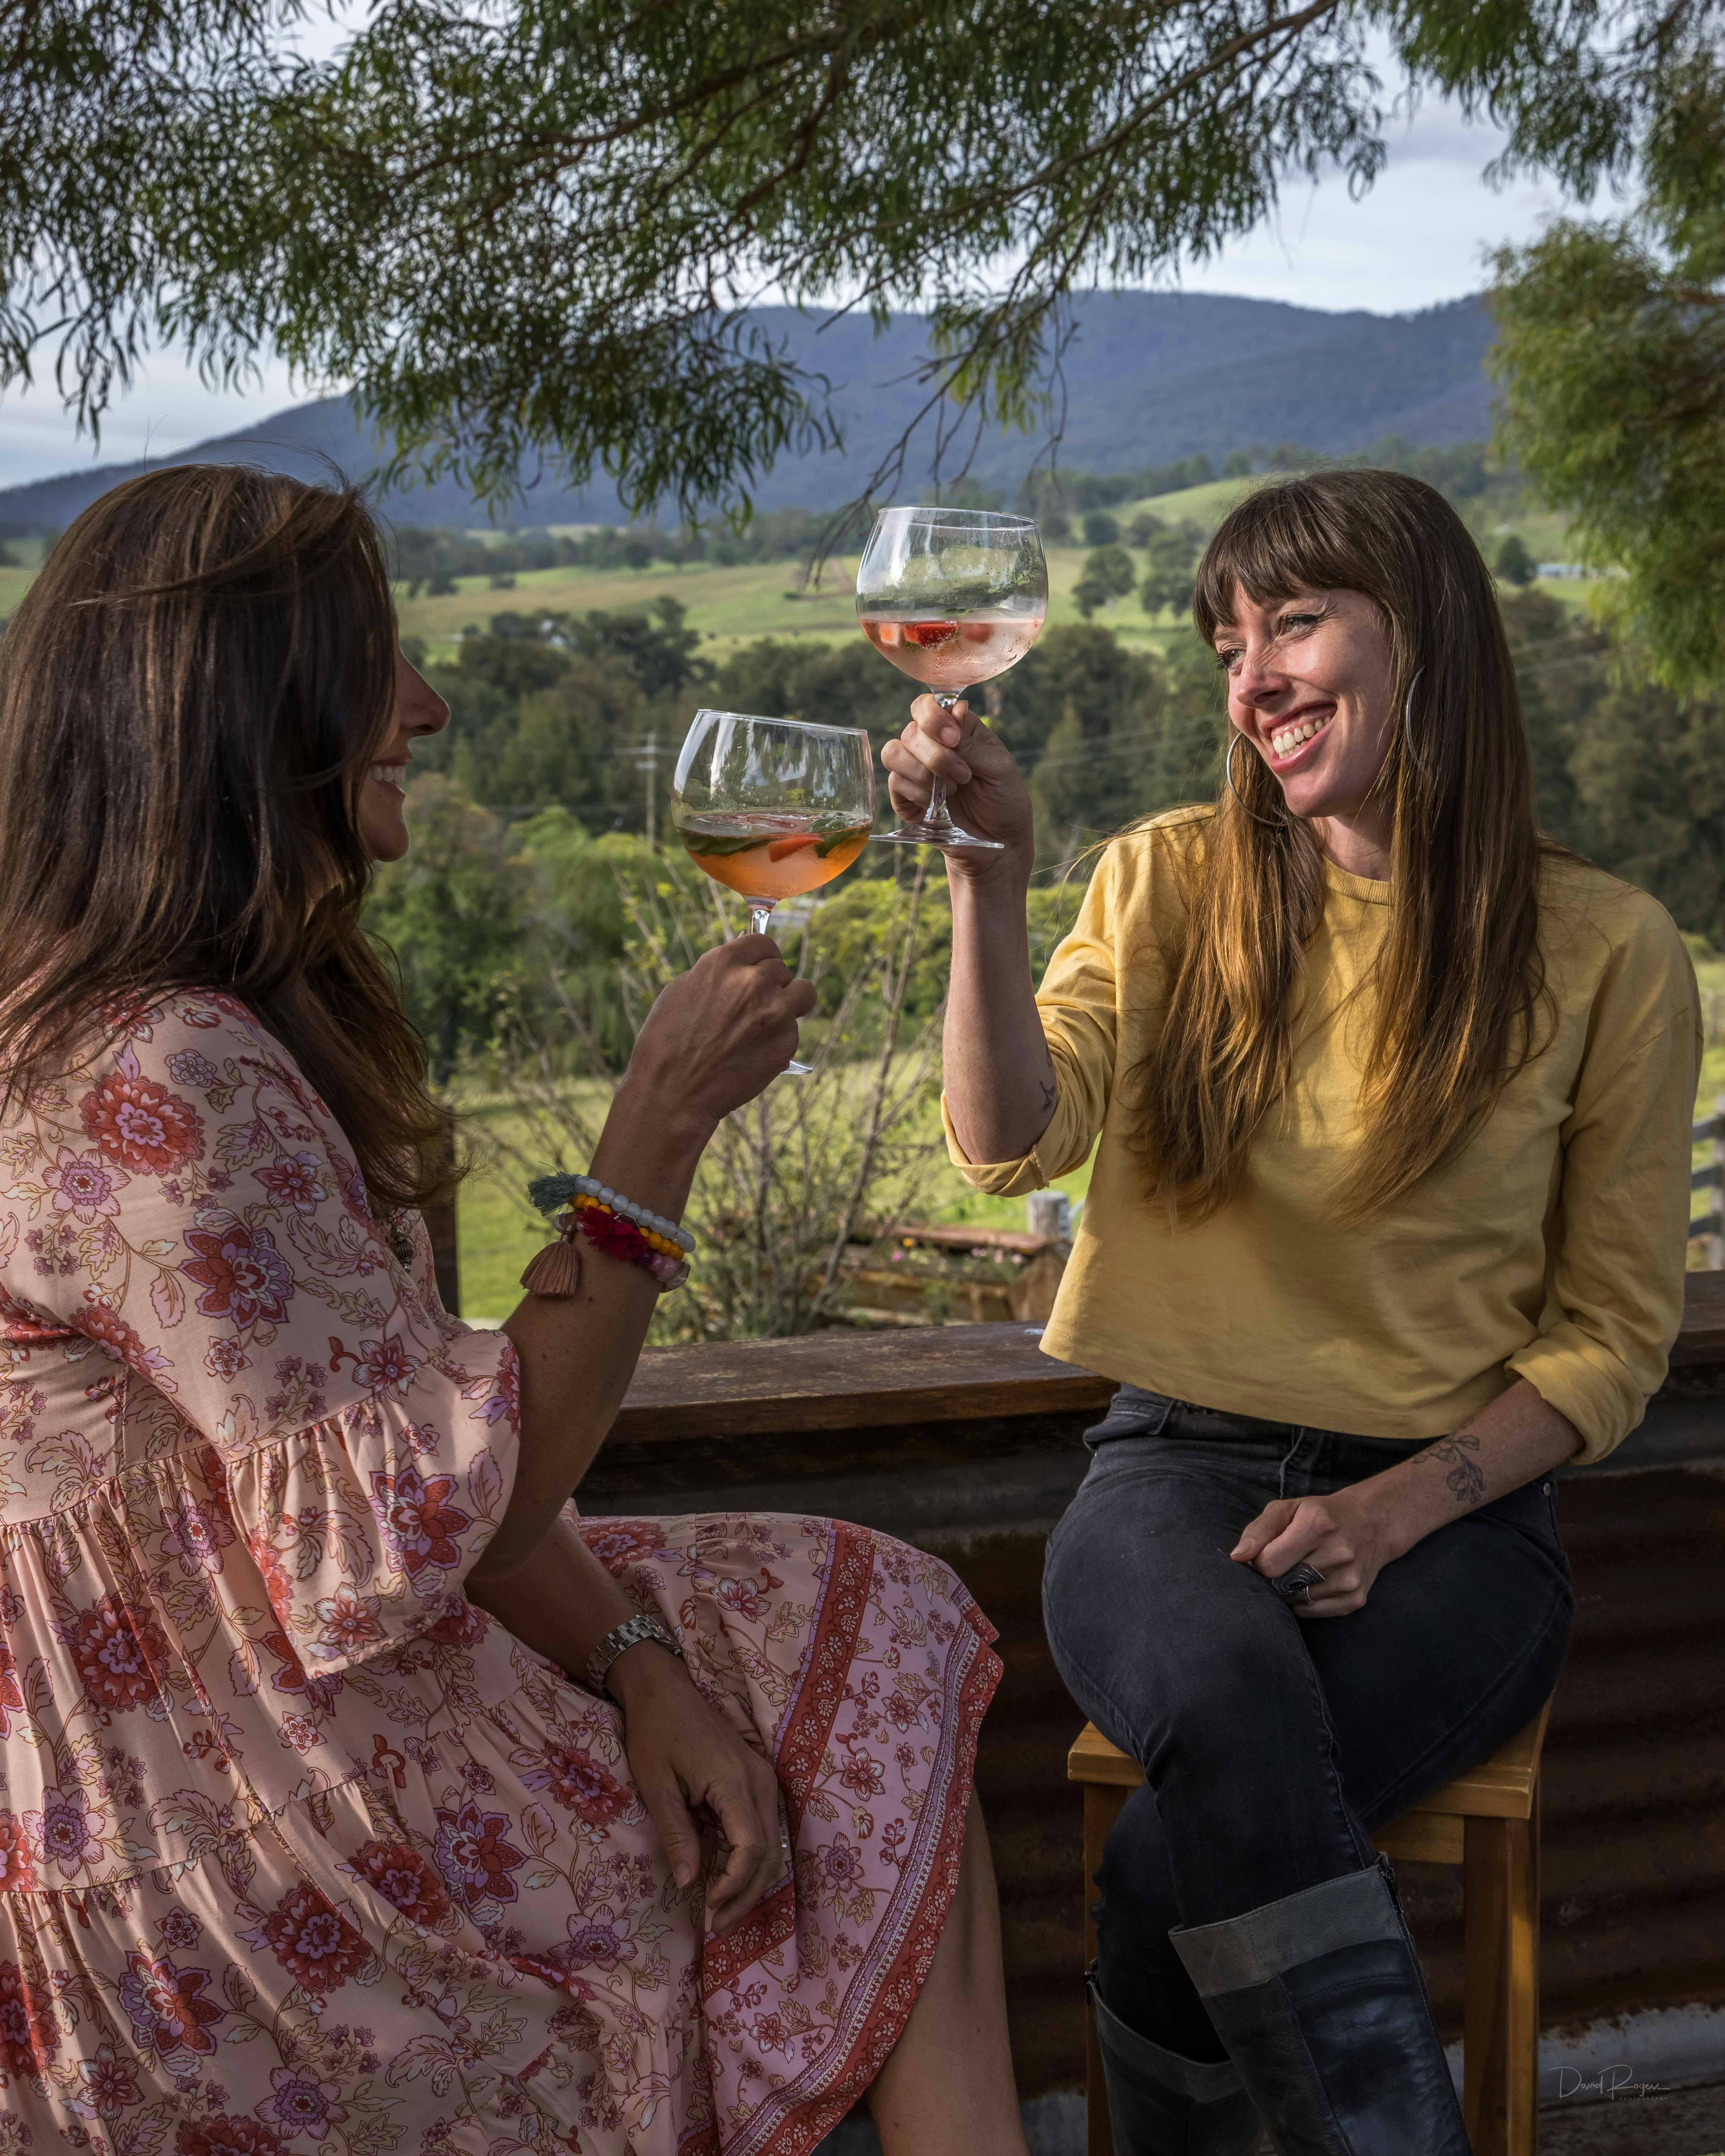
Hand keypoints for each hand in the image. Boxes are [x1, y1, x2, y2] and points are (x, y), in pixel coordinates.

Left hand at [610, 1646, 786, 1933]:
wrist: (664, 1688)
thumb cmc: (655, 1733)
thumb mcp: (657, 1785)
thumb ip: (676, 1834)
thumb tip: (687, 1884)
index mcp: (735, 1781)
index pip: (752, 1847)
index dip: (735, 1885)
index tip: (709, 1909)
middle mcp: (761, 1780)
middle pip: (769, 1852)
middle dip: (747, 1895)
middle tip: (718, 1926)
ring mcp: (764, 1778)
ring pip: (772, 1844)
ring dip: (751, 1881)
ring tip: (722, 1910)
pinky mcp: (757, 1779)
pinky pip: (764, 1828)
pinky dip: (750, 1859)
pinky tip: (727, 1877)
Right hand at [624, 933, 816, 1129]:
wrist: (673, 1092)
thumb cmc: (667, 1041)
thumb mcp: (683, 990)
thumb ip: (718, 974)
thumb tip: (741, 966)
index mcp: (725, 963)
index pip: (763, 942)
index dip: (762, 956)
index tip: (760, 966)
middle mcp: (754, 982)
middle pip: (782, 968)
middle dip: (772, 982)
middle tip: (756, 1004)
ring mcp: (775, 1013)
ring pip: (803, 993)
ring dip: (790, 1003)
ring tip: (769, 1021)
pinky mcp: (786, 1043)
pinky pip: (793, 1031)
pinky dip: (779, 1039)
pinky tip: (753, 1053)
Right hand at [880, 694, 1034, 871]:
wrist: (999, 843)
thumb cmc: (1005, 800)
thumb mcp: (1000, 768)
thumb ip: (973, 743)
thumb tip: (955, 711)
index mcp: (956, 730)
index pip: (926, 706)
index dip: (932, 718)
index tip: (953, 739)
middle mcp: (931, 745)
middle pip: (909, 731)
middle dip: (935, 756)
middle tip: (963, 776)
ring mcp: (915, 771)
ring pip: (893, 754)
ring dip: (922, 773)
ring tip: (952, 791)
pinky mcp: (905, 798)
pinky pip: (894, 784)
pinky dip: (916, 794)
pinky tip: (937, 805)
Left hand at [1229, 1485, 1398, 1617]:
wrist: (1371, 1523)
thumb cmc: (1320, 1514)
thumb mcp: (1287, 1509)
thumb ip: (1258, 1530)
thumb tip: (1237, 1557)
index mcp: (1318, 1524)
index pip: (1268, 1563)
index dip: (1258, 1562)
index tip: (1264, 1555)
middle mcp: (1338, 1553)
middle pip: (1281, 1584)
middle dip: (1272, 1577)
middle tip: (1281, 1564)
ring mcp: (1349, 1579)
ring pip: (1295, 1600)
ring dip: (1288, 1590)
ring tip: (1299, 1570)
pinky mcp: (1355, 1599)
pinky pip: (1312, 1612)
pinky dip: (1304, 1601)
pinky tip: (1313, 1582)